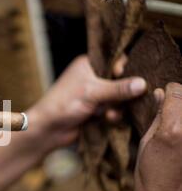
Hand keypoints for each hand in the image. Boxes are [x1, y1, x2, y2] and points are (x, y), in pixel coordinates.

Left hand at [27, 55, 146, 151]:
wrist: (48, 130)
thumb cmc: (64, 105)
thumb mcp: (92, 93)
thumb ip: (118, 88)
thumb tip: (143, 84)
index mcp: (89, 64)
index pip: (117, 60)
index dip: (125, 70)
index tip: (128, 80)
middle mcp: (93, 77)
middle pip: (122, 81)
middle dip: (123, 93)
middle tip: (120, 100)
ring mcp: (95, 95)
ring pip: (120, 98)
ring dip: (117, 107)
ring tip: (107, 114)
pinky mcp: (97, 111)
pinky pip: (115, 111)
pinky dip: (112, 116)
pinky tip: (106, 120)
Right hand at [135, 83, 181, 190]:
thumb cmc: (152, 175)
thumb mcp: (146, 141)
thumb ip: (157, 115)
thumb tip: (160, 94)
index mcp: (173, 128)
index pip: (176, 91)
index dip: (169, 92)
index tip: (165, 97)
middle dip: (180, 102)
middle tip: (172, 115)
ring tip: (176, 132)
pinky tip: (179, 142)